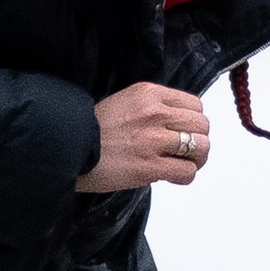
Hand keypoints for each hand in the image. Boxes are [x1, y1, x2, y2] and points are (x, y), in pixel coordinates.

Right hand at [79, 80, 210, 193]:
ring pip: (201, 147)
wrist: (68, 147)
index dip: (192, 121)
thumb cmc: (92, 129)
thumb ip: (152, 107)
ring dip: (195, 159)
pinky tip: (172, 176)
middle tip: (186, 151)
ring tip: (182, 164)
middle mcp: (155, 113)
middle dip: (198, 140)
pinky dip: (185, 176)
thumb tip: (177, 124)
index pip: (195, 105)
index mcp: (149, 94)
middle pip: (202, 125)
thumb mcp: (125, 102)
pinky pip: (187, 171)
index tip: (183, 132)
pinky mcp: (149, 167)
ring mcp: (153, 140)